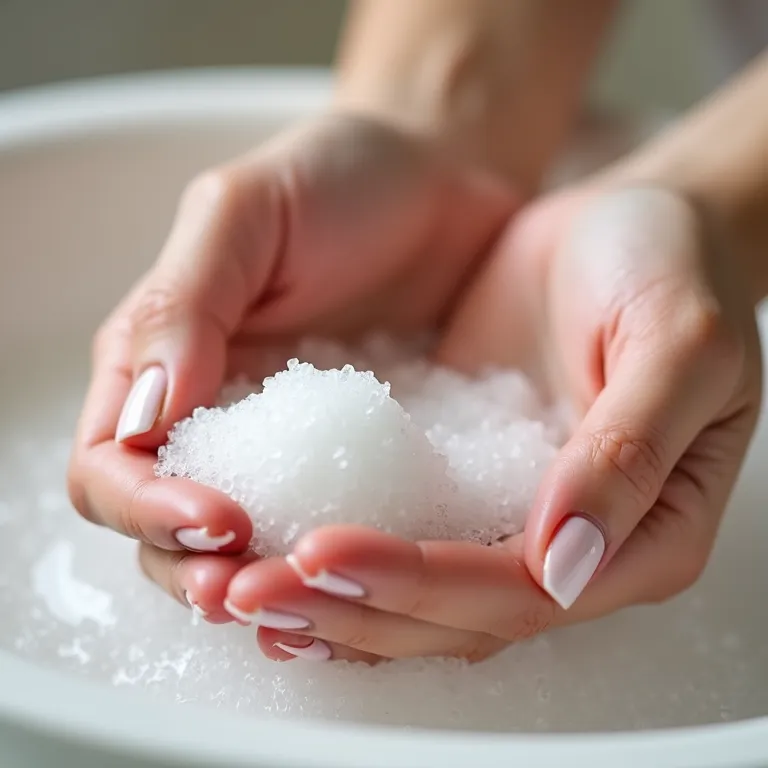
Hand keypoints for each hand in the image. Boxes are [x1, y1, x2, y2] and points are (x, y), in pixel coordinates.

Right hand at [66, 114, 515, 621]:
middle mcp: (211, 416)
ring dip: (253, 587)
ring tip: (298, 604)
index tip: (218, 516)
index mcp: (161, 360)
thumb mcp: (246, 214)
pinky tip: (355, 589)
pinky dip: (325, 570)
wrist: (440, 181)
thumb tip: (142, 416)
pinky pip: (326, 530)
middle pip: (162, 528)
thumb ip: (183, 304)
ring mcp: (285, 447)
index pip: (110, 464)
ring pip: (237, 548)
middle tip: (248, 587)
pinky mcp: (355, 459)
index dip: (144, 505)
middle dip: (191, 567)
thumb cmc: (340, 179)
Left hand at [188, 184, 760, 662]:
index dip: (419, 584)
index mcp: (646, 534)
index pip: (519, 592)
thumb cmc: (670, 266)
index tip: (322, 554)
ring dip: (331, 602)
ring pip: (419, 597)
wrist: (627, 229)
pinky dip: (342, 560)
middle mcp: (579, 550)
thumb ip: (632, 449)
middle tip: (250, 588)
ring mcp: (517, 523)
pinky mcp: (469, 487)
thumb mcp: (678, 340)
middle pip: (456, 614)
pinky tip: (274, 557)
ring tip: (238, 589)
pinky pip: (402, 538)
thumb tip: (564, 563)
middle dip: (352, 607)